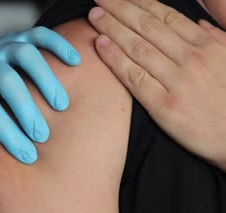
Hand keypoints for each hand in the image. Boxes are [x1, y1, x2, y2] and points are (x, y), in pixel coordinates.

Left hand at [0, 27, 80, 163]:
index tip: (28, 156)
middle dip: (26, 110)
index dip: (8, 134)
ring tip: (61, 106)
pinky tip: (75, 62)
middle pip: (7, 80)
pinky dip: (59, 45)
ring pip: (26, 53)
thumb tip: (1, 170)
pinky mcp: (16, 36)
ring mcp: (0, 45)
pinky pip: (40, 34)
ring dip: (46, 79)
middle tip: (43, 137)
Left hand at [88, 0, 225, 170]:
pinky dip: (115, 58)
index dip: (140, 3)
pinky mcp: (165, 105)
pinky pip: (134, 77)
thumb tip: (198, 24)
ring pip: (138, 47)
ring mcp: (178, 81)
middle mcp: (192, 59)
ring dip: (112, 28)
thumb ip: (216, 39)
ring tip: (94, 16)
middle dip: (120, 9)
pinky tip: (101, 44)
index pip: (166, 17)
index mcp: (208, 45)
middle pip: (148, 27)